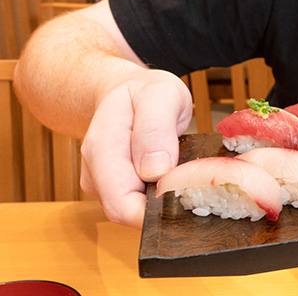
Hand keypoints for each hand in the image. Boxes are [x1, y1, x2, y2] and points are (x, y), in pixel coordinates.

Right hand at [79, 69, 193, 227]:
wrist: (128, 91)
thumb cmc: (145, 91)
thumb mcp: (159, 95)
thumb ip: (156, 128)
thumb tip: (155, 171)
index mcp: (102, 147)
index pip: (121, 202)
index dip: (154, 209)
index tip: (186, 194)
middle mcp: (96, 171)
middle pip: (128, 211)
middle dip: (162, 205)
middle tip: (194, 184)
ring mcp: (104, 182)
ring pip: (135, 210)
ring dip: (162, 199)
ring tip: (185, 173)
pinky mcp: (116, 187)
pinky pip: (139, 203)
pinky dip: (160, 194)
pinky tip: (175, 177)